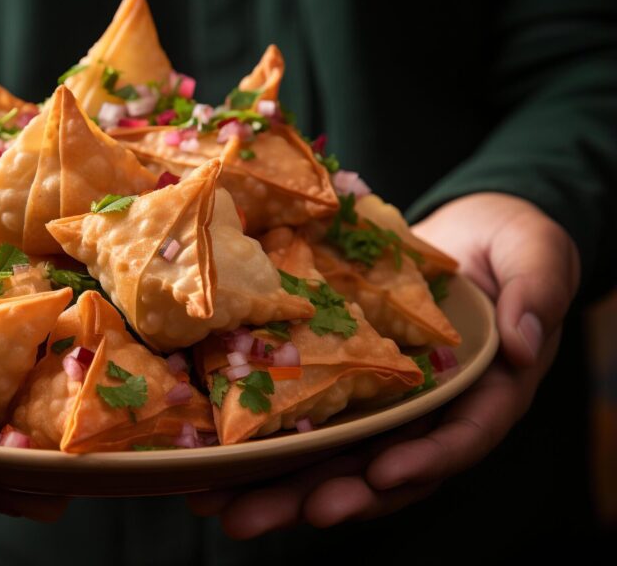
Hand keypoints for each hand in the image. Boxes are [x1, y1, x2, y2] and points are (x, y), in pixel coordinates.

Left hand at [187, 192, 580, 537]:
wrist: (464, 236)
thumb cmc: (511, 244)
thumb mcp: (537, 256)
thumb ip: (538, 293)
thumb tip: (524, 343)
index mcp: (484, 395)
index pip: (457, 439)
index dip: (424, 461)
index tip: (383, 475)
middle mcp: (427, 415)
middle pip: (378, 469)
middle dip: (322, 497)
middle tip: (261, 517)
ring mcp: (382, 406)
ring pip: (332, 458)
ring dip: (278, 489)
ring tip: (221, 508)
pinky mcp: (345, 386)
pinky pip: (306, 421)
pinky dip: (265, 445)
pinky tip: (216, 463)